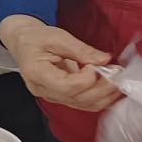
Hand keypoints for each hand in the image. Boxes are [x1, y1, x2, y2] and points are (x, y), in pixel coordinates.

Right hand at [0, 14, 119, 111]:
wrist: (24, 42)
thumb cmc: (36, 38)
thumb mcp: (57, 37)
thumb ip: (81, 50)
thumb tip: (105, 60)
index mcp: (37, 74)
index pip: (67, 87)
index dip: (87, 79)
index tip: (97, 65)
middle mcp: (44, 91)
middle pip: (78, 99)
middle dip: (103, 88)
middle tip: (118, 74)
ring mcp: (52, 96)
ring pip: (84, 105)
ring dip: (105, 94)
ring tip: (118, 79)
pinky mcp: (62, 97)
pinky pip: (84, 103)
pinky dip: (100, 96)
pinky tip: (111, 86)